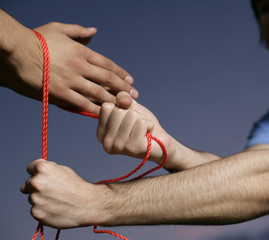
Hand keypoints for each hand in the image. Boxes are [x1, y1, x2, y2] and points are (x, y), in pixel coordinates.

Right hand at [2, 21, 137, 113]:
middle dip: (123, 88)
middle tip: (134, 95)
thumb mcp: (58, 29)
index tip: (129, 80)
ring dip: (113, 100)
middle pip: (107, 79)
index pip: (106, 64)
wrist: (15, 52)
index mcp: (80, 51)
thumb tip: (94, 31)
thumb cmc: (35, 39)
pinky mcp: (60, 93)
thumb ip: (78, 31)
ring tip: (124, 106)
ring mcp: (71, 81)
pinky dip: (95, 109)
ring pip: (98, 93)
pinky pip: (82, 103)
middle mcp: (80, 66)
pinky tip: (104, 114)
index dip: (120, 73)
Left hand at [20, 159, 109, 228]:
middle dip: (38, 186)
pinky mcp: (36, 213)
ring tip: (58, 200)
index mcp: (42, 169)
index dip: (38, 172)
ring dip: (41, 198)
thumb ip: (45, 172)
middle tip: (55, 190)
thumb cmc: (77, 186)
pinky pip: (35, 209)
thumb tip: (25, 185)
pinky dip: (43, 209)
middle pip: (28, 183)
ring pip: (32, 197)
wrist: (88, 204)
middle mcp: (36, 182)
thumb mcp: (64, 170)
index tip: (46, 177)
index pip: (30, 167)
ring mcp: (35, 199)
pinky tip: (56, 208)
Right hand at [97, 92, 172, 164]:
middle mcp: (107, 142)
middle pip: (119, 111)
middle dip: (133, 114)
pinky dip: (149, 125)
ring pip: (131, 116)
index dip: (122, 108)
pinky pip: (141, 123)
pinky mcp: (134, 148)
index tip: (128, 120)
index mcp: (101, 133)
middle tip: (137, 127)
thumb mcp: (129, 108)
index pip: (106, 107)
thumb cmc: (142, 126)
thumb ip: (122, 98)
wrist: (160, 142)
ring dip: (142, 120)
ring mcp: (119, 146)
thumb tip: (123, 100)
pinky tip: (148, 135)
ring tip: (143, 131)